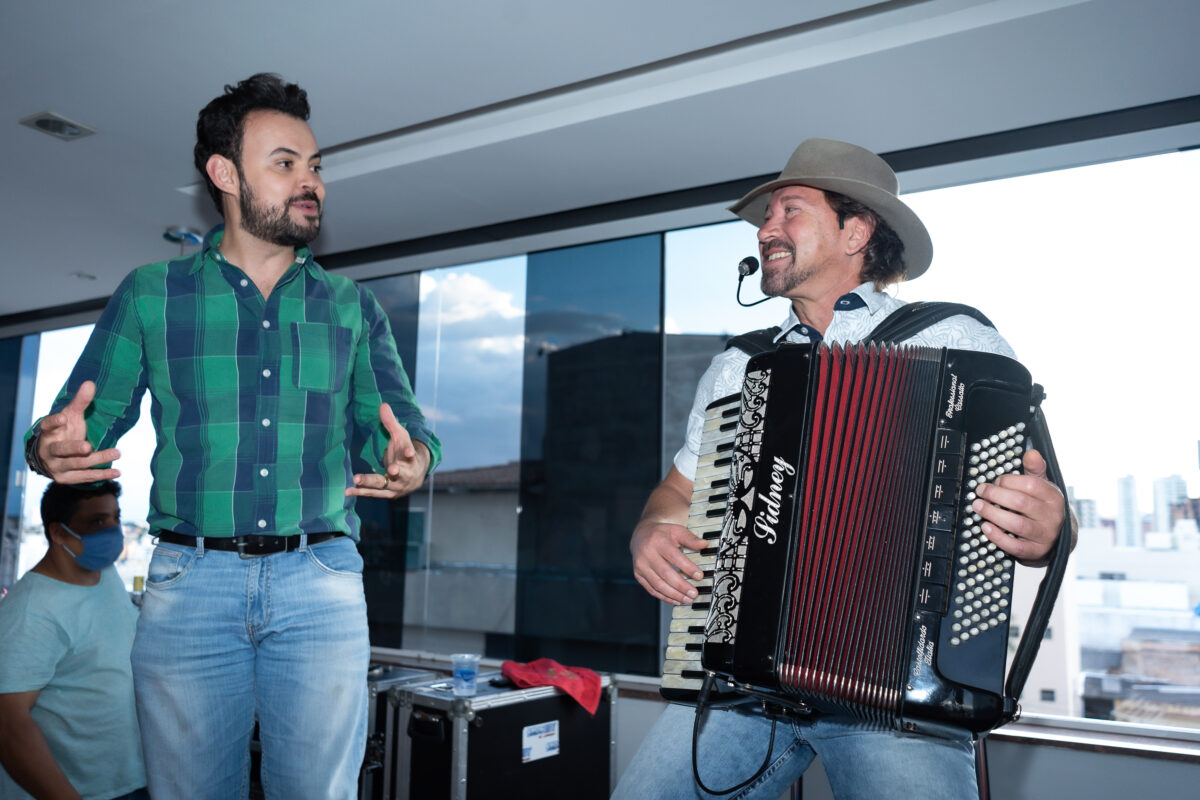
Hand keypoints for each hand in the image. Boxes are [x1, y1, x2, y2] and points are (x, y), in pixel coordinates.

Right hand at [36, 381, 120, 483]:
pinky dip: (101, 475)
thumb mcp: (71, 416)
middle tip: (88, 446)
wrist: (49, 457)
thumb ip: (80, 402)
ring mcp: (56, 466)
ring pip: (77, 464)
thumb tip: (90, 383)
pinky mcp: (65, 478)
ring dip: (98, 459)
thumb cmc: (63, 432)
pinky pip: (85, 477)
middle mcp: (49, 450)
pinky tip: (117, 472)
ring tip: (117, 452)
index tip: (63, 417)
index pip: (47, 425)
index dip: (54, 422)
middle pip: (62, 449)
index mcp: (48, 432)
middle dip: (75, 448)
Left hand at [345, 403, 429, 499]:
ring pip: (383, 485)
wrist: (415, 476)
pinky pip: (373, 493)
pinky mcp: (388, 494)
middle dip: (395, 472)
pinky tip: (347, 491)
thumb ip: (390, 422)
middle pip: (399, 473)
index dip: (410, 453)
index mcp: (410, 458)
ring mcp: (397, 486)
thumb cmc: (405, 452)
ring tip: (356, 479)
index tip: (409, 453)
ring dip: (370, 483)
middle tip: (392, 470)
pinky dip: (360, 492)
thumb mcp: (400, 436)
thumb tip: (383, 404)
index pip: (411, 454)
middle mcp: (406, 474)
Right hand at [631, 518, 707, 605]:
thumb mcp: (676, 531)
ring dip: (674, 595)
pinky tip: (675, 600)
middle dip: (681, 586)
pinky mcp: (638, 575)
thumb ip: (690, 539)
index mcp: (658, 542)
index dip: (687, 567)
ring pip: (658, 584)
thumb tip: (704, 544)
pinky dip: (664, 597)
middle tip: (694, 593)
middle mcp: (647, 554)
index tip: (699, 576)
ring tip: (687, 599)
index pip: (674, 557)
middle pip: (665, 573)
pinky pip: (652, 589)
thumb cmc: (660, 534)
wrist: (640, 536)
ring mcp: (641, 566)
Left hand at [972, 449, 1065, 565]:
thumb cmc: (1043, 508)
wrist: (1057, 539)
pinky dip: (998, 537)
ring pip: (1017, 524)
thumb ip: (1035, 470)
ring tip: (977, 506)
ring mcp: (1045, 536)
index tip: (995, 480)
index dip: (1008, 481)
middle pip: (1021, 503)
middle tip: (980, 491)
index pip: (1031, 485)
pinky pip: (1015, 546)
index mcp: (1054, 497)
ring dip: (993, 514)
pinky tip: (985, 527)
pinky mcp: (1035, 552)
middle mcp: (1052, 517)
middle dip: (996, 495)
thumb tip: (1031, 453)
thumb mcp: (1043, 487)